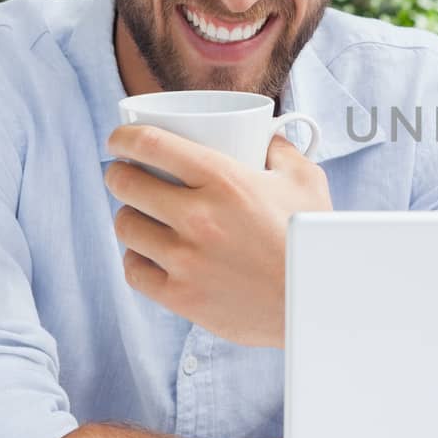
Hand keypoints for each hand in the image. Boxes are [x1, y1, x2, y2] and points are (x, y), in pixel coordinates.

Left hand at [103, 126, 331, 346]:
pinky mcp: (182, 297)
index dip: (124, 138)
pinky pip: (134, 269)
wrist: (317, 303)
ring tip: (143, 216)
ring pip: (126, 226)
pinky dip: (136, 257)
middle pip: (126, 184)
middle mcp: (198, 218)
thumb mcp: (306, 180)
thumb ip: (280, 149)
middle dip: (120, 174)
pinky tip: (149, 252)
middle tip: (127, 175)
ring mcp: (186, 260)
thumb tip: (262, 135)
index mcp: (224, 180)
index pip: (151, 145)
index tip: (121, 140)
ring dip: (129, 216)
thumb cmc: (310, 240)